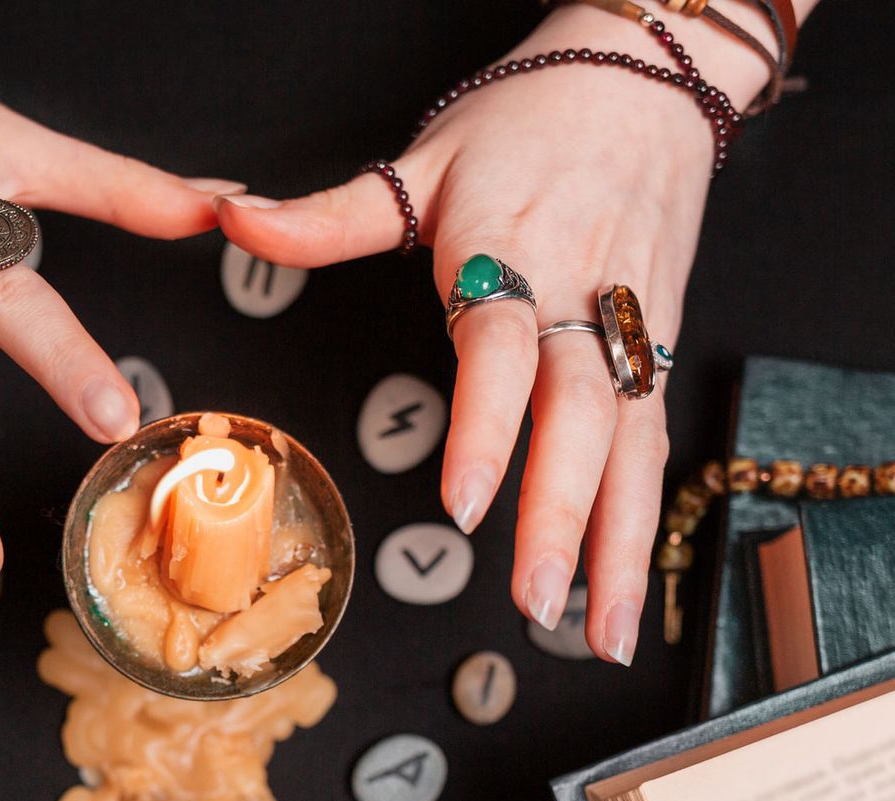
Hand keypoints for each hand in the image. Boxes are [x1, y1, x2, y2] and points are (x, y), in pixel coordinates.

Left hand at [216, 6, 772, 664]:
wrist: (650, 74)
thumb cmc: (532, 118)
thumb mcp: (424, 158)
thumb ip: (331, 215)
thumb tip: (234, 219)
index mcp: (513, 250)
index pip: (503, 350)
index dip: (489, 430)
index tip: (463, 505)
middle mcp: (581, 295)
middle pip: (580, 416)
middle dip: (560, 517)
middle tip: (531, 601)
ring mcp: (630, 324)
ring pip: (635, 444)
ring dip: (619, 544)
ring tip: (602, 632)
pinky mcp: (661, 341)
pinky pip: (654, 439)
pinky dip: (644, 518)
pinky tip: (627, 584)